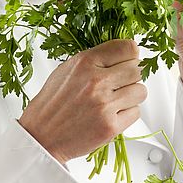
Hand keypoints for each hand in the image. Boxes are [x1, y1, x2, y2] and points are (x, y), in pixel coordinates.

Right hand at [18, 39, 146, 164]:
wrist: (41, 135)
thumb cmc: (52, 102)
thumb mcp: (68, 68)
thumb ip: (95, 58)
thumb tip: (121, 53)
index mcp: (85, 62)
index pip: (128, 48)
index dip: (130, 54)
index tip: (128, 59)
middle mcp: (97, 81)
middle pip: (137, 69)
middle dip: (131, 75)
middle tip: (121, 81)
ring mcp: (105, 104)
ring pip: (141, 91)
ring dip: (132, 94)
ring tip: (115, 98)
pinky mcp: (111, 126)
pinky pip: (136, 113)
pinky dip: (127, 113)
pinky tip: (112, 112)